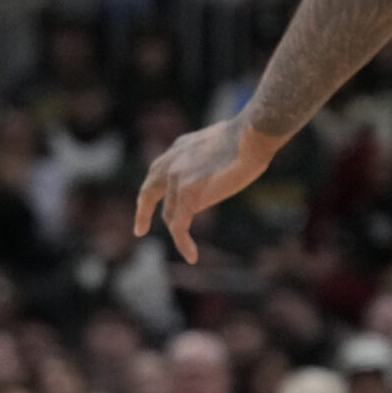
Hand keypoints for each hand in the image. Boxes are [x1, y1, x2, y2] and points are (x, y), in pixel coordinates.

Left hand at [132, 116, 280, 263]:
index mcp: (179, 148)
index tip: (150, 200)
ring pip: (169, 213)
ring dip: (178, 233)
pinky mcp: (186, 194)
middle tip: (140, 229)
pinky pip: (179, 226)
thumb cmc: (249, 137)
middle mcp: (171, 162)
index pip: (160, 171)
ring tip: (188, 250)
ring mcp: (176, 178)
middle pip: (150, 191)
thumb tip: (213, 172)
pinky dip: (183, 243)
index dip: (155, 187)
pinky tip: (191, 256)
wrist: (251, 135)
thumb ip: (208, 158)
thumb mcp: (220, 144)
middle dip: (143, 211)